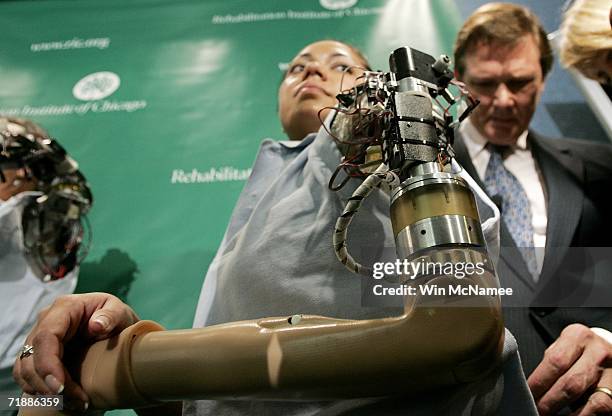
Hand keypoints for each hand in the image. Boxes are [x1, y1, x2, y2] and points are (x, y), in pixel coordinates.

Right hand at [13, 292, 138, 410]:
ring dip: (44, 391)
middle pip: (32, 356)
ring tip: (75, 403)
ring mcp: (40, 338)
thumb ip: (111, 316)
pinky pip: (28, 375)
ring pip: (26, 369)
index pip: (46, 336)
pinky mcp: (39, 353)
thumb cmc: (117, 318)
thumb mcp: (121, 312)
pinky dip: (40, 390)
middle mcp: (47, 321)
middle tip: (74, 401)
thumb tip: (96, 325)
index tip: (60, 387)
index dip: (48, 364)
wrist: (115, 327)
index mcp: (65, 307)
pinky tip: (62, 400)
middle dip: (47, 384)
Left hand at [528, 324, 611, 414]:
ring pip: (595, 402)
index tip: (527, 396)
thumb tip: (530, 388)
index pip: (555, 362)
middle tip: (537, 411)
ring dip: (572, 415)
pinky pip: (604, 409)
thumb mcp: (563, 347)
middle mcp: (598, 353)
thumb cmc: (577, 351)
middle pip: (572, 383)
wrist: (607, 351)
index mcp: (578, 337)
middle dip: (550, 402)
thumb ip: (550, 364)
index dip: (539, 383)